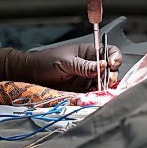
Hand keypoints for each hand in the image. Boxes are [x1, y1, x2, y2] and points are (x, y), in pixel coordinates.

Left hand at [0, 43, 122, 92]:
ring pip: (105, 83)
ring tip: (99, 90)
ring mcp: (88, 78)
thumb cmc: (46, 61)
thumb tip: (103, 65)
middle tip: (107, 81)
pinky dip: (97, 95)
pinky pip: (95, 93)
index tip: (112, 64)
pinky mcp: (83, 90)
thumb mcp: (66, 62)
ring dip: (105, 87)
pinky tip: (93, 96)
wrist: (31, 74)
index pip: (109, 52)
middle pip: (110, 69)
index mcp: (89, 52)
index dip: (115, 57)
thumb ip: (85, 66)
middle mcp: (91, 64)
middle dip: (112, 74)